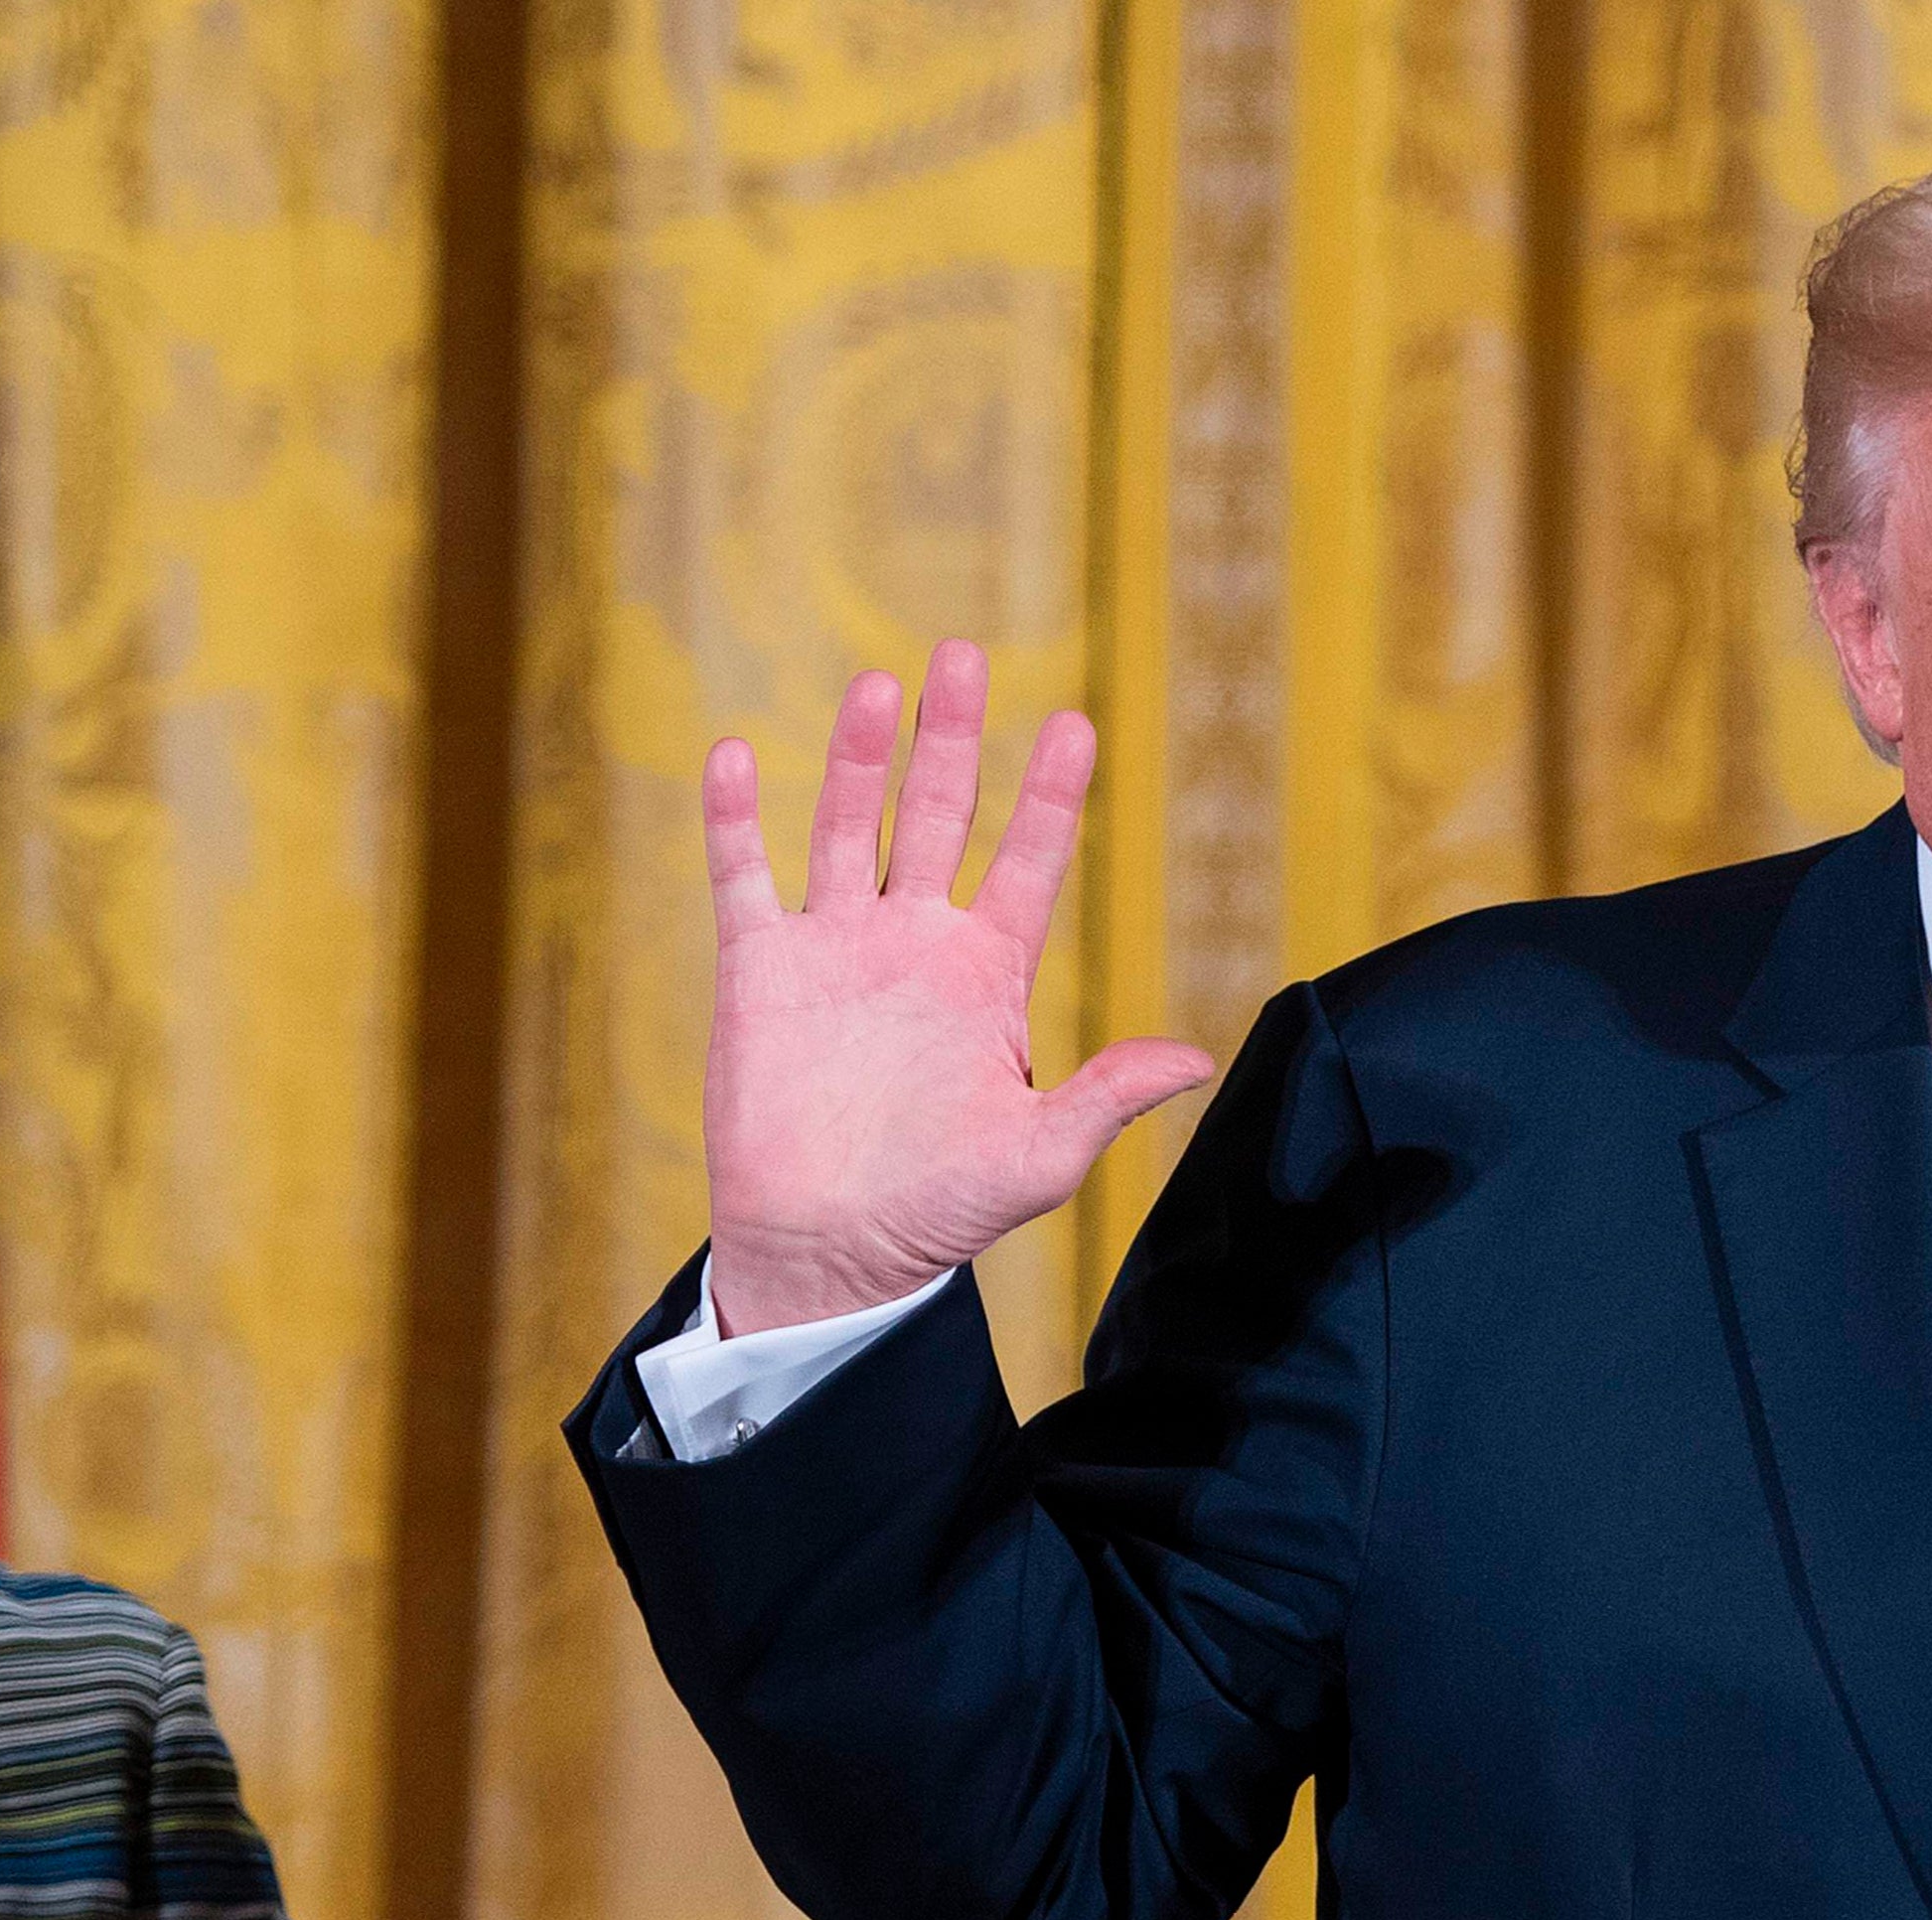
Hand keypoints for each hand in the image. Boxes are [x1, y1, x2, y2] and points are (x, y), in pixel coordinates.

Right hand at [700, 641, 1216, 1334]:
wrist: (826, 1252)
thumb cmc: (937, 1211)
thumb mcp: (1038, 1158)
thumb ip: (1106, 1097)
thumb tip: (1197, 1058)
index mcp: (987, 973)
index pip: (1029, 862)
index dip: (1051, 796)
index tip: (1076, 726)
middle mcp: (913, 940)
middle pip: (939, 814)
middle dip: (953, 737)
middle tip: (965, 655)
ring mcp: (834, 946)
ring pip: (848, 824)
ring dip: (858, 756)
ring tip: (877, 685)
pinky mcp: (759, 970)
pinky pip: (745, 878)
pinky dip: (736, 820)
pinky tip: (734, 755)